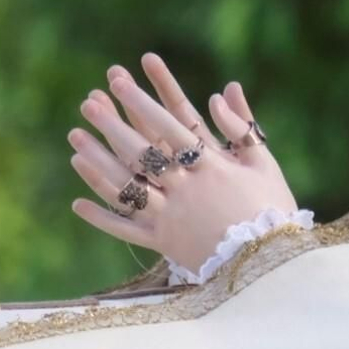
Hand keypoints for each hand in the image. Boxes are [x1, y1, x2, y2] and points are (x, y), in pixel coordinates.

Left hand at [67, 53, 298, 272]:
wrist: (269, 263)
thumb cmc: (272, 209)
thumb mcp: (265, 164)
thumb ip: (241, 127)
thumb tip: (219, 93)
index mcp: (211, 167)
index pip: (169, 128)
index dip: (143, 104)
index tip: (120, 84)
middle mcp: (185, 189)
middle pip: (141, 153)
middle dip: (113, 126)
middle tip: (88, 104)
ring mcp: (170, 217)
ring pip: (126, 186)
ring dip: (98, 162)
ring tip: (76, 138)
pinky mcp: (163, 243)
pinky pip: (126, 229)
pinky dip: (102, 217)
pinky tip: (78, 202)